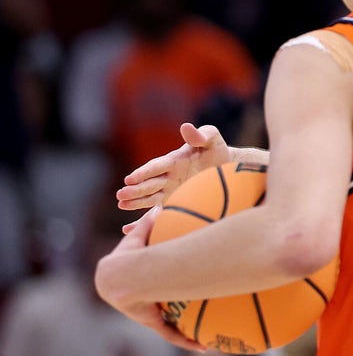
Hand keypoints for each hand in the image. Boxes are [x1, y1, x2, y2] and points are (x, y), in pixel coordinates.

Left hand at [94, 207, 206, 351]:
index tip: (163, 285)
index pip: (145, 285)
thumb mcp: (141, 236)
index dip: (154, 286)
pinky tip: (202, 347)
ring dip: (183, 332)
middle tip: (187, 311)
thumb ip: (148, 222)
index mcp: (133, 281)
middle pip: (159, 307)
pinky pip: (171, 335)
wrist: (120, 277)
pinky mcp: (151, 323)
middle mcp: (140, 300)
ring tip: (203, 337)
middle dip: (170, 313)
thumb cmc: (130, 254)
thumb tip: (159, 206)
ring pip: (168, 325)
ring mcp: (146, 313)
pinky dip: (186, 341)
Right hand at [116, 123, 230, 212]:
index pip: (156, 167)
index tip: (130, 179)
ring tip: (121, 205)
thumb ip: (200, 135)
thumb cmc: (217, 150)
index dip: (143, 173)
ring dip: (135, 202)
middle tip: (121, 195)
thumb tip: (186, 127)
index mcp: (174, 161)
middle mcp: (168, 176)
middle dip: (135, 190)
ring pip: (150, 198)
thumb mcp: (212, 139)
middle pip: (149, 183)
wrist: (228, 167)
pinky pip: (157, 212)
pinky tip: (127, 228)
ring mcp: (170, 191)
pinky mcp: (175, 202)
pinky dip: (143, 221)